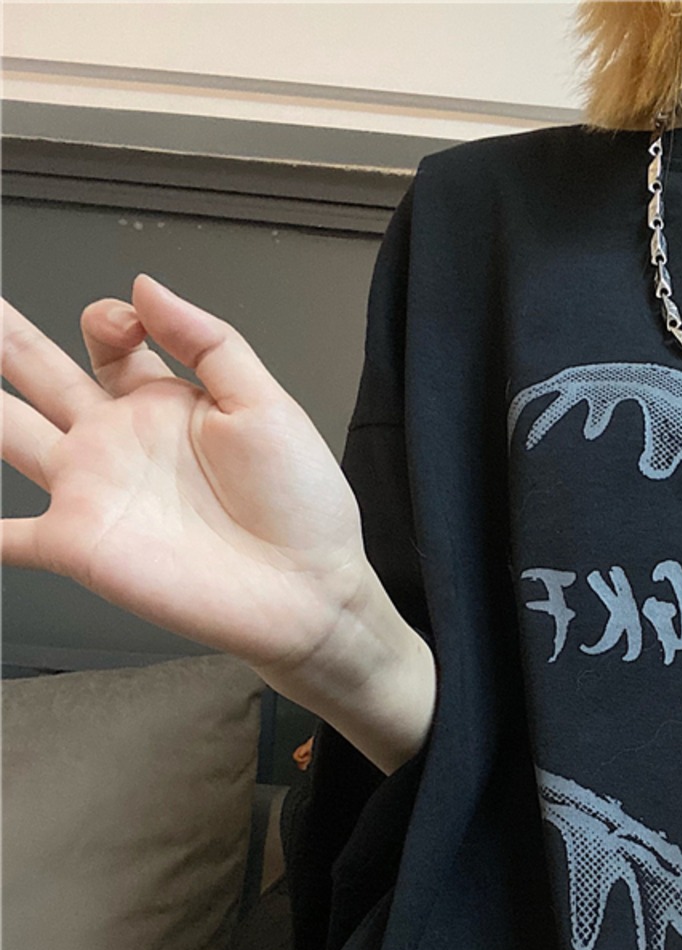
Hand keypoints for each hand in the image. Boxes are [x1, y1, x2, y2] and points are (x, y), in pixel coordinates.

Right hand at [2, 274, 376, 677]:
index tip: (127, 323)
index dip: (107, 318)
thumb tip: (146, 286)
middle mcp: (120, 443)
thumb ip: (208, 341)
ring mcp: (93, 492)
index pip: (108, 342)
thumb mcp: (266, 405)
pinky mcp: (79, 545)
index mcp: (165, 405)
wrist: (308, 590)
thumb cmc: (301, 506)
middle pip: (39, 373)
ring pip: (9, 434)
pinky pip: (7, 538)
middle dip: (3, 336)